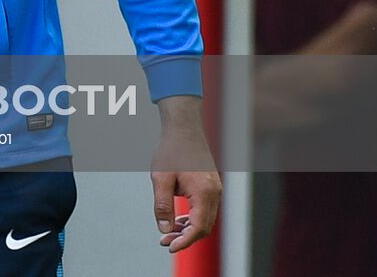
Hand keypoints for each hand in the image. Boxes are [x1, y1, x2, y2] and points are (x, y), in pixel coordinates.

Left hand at [150, 96, 221, 252]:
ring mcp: (215, 190)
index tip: (169, 247)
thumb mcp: (160, 179)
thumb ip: (162, 206)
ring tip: (168, 232)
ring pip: (205, 219)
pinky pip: (205, 209)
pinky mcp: (211, 186)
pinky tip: (177, 219)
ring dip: (188, 228)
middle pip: (204, 227)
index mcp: (205, 193)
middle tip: (164, 240)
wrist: (183, 128)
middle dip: (185, 237)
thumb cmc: (171, 151)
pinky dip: (192, 218)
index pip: (198, 228)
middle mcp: (215, 193)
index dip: (184, 242)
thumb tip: (165, 229)